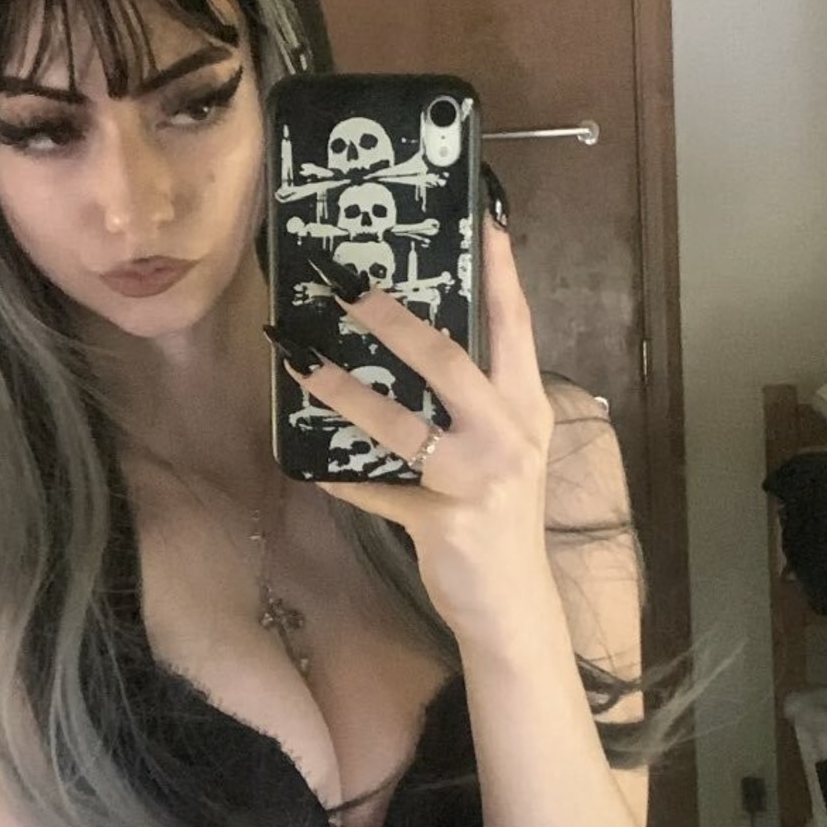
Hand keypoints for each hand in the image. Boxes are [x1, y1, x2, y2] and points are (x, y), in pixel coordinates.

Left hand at [278, 214, 554, 639]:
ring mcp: (479, 480)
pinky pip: (378, 491)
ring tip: (300, 362)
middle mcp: (510, 435)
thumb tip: (418, 344)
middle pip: (449, 361)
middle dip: (393, 321)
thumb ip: (477, 402)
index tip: (482, 220)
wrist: (513, 606)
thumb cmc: (502, 518)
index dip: (500, 272)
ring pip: (401, 424)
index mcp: (526, 408)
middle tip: (346, 287)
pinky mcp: (443, 522)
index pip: (516, 326)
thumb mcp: (505, 450)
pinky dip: (342, 478)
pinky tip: (309, 465)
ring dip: (344, 392)